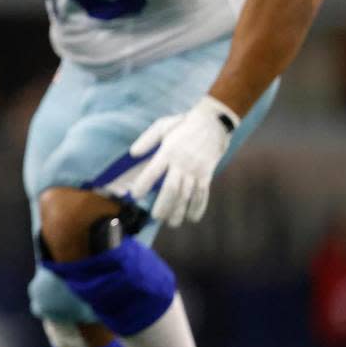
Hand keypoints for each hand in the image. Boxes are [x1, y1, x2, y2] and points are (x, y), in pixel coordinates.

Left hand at [126, 96, 239, 226]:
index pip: (153, 170)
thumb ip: (147, 140)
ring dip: (180, 210)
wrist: (213, 123)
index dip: (144, 184)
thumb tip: (132, 153)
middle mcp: (182, 162)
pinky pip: (203, 193)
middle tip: (156, 217)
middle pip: (172, 188)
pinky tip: (192, 218)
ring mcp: (196, 170)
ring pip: (187, 194)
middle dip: (163, 205)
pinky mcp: (207, 174)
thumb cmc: (182, 124)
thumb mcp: (162, 126)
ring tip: (172, 223)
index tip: (135, 195)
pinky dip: (198, 207)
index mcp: (168, 151)